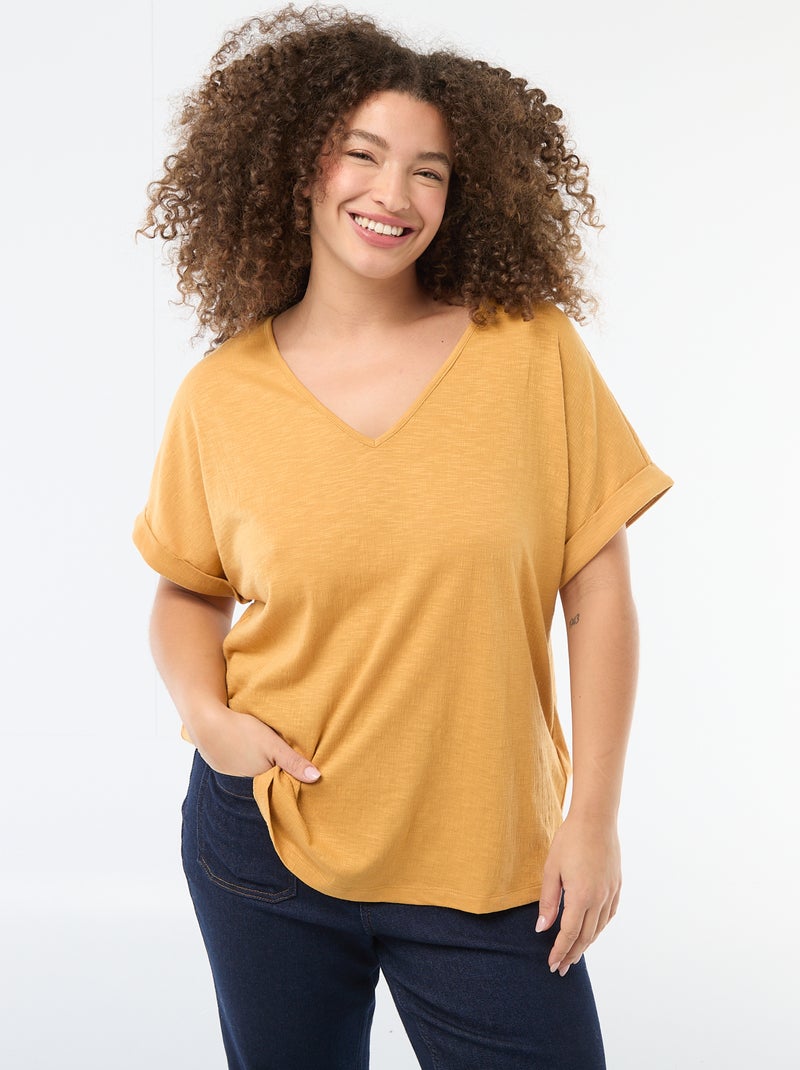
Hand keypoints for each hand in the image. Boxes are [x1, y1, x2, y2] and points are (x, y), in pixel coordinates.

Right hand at [190, 703, 321, 783]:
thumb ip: (293, 762)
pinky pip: (234, 758)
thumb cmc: (242, 731)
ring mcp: (228, 770)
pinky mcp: (217, 760)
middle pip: (264, 771)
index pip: (278, 777)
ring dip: (254, 756)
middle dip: (271, 763)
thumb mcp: (273, 744)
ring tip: (257, 743)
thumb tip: (317, 778)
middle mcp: (243, 778)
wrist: (205, 722)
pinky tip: (240, 741)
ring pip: (249, 764)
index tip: (293, 760)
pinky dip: (239, 752)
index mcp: (259, 776)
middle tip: (275, 746)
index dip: (286, 769)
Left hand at [535, 813, 620, 976]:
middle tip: (562, 968)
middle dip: (572, 954)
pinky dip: (599, 928)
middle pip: (586, 936)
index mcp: (581, 896)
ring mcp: (611, 893)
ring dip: (586, 943)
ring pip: (599, 928)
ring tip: (575, 954)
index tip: (552, 964)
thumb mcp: (551, 869)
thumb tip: (542, 928)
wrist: (595, 819)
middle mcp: (599, 899)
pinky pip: (609, 915)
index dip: (560, 951)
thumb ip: (548, 901)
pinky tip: (592, 931)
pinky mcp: (617, 885)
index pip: (569, 934)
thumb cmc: (569, 841)